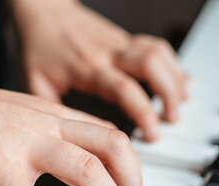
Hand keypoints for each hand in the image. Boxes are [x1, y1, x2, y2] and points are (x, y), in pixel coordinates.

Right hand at [0, 70, 141, 185]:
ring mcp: (23, 146)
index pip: (106, 132)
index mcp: (47, 112)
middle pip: (114, 146)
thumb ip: (32, 132)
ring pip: (90, 173)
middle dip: (132, 182)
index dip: (127, 162)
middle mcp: (44, 124)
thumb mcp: (5, 113)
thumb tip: (48, 158)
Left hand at [11, 0, 188, 141]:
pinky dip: (172, 63)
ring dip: (175, 79)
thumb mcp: (36, 83)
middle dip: (169, 94)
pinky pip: (156, 46)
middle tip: (172, 120)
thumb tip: (67, 139)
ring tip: (181, 102)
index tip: (152, 134)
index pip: (123, 89)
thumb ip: (52, 111)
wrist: (43, 10)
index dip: (143, 113)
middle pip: (150, 66)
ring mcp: (118, 42)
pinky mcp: (124, 38)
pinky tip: (179, 79)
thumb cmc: (39, 46)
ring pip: (158, 53)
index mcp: (86, 68)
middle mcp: (107, 53)